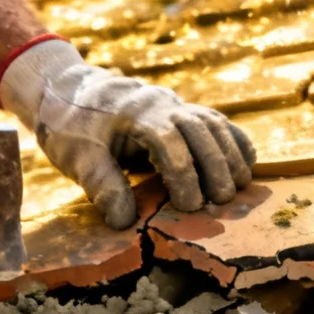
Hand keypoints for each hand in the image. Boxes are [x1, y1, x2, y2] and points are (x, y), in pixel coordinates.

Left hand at [0, 39, 255, 229]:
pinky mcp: (180, 112)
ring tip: (238, 188)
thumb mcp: (77, 158)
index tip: (189, 206)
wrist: (67, 91)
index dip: (183, 175)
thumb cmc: (70, 127)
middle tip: (221, 201)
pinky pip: (216, 121)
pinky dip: (233, 141)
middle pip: (200, 129)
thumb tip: (124, 222)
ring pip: (214, 123)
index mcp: (135, 113)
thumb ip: (101, 186)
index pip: (169, 141)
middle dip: (215, 166)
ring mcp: (174, 104)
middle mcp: (161, 103)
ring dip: (230, 154)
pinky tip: (246, 164)